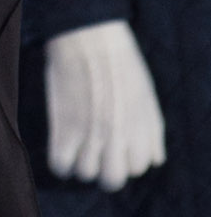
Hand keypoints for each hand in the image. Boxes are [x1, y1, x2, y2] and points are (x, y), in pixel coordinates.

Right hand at [45, 19, 167, 189]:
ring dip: (80, 165)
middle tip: (94, 153)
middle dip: (104, 170)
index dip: (125, 158)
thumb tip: (156, 160)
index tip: (114, 147)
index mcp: (142, 129)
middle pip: (114, 179)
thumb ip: (153, 131)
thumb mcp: (147, 96)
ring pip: (87, 174)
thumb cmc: (119, 61)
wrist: (88, 37)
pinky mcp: (64, 128)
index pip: (139, 168)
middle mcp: (120, 137)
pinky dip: (60, 163)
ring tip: (75, 149)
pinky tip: (60, 149)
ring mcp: (91, 134)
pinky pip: (61, 164)